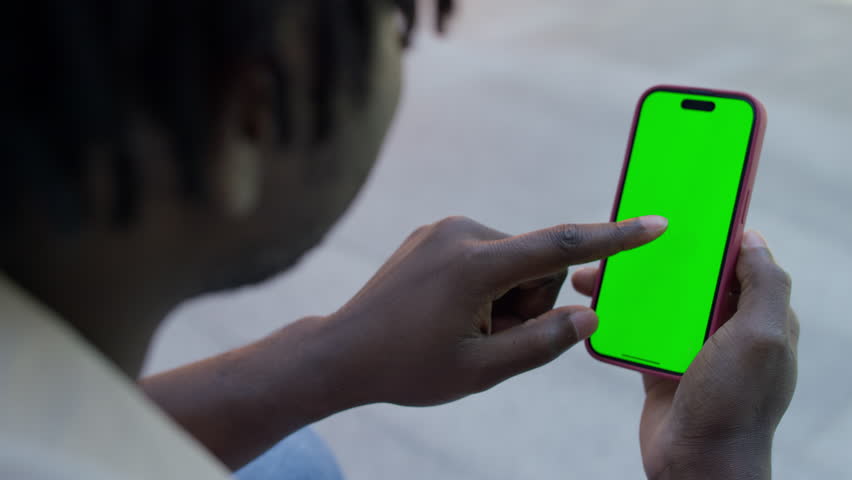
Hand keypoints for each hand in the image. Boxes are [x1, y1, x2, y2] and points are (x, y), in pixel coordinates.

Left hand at [324, 215, 667, 406]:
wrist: (343, 351)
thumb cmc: (409, 367)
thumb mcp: (481, 371)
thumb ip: (542, 343)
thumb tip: (588, 316)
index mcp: (475, 266)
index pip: (560, 247)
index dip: (613, 238)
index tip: (654, 224)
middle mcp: (461, 233)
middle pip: (535, 265)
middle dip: (528, 304)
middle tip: (485, 337)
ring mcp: (444, 229)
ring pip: (512, 262)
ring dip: (504, 298)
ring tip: (462, 326)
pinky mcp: (435, 233)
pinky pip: (485, 256)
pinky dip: (484, 285)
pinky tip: (448, 311)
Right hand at [571, 231, 798, 479]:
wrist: (696, 463)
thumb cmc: (734, 403)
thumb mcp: (762, 338)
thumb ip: (766, 286)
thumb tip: (754, 237)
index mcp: (758, 317)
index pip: (737, 262)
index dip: (711, 237)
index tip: (679, 213)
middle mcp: (727, 329)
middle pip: (690, 278)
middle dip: (655, 258)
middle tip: (622, 242)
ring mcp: (691, 347)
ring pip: (659, 302)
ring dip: (628, 286)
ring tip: (593, 275)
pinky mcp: (660, 364)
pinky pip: (637, 330)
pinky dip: (617, 317)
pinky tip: (595, 306)